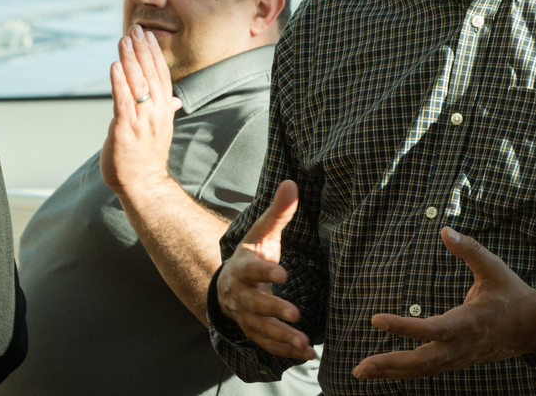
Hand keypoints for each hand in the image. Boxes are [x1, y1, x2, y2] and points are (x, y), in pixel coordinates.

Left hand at [100, 25, 181, 197]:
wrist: (143, 184)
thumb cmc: (147, 159)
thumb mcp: (160, 130)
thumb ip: (166, 110)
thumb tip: (174, 99)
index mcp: (165, 111)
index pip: (161, 76)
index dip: (154, 55)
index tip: (147, 37)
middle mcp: (157, 112)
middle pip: (151, 75)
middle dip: (142, 50)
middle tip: (135, 30)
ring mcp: (142, 120)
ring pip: (138, 83)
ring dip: (130, 59)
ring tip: (124, 40)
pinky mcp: (126, 129)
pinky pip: (123, 101)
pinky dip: (119, 82)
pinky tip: (115, 66)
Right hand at [217, 180, 316, 360]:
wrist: (229, 283)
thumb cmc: (252, 255)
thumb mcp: (262, 232)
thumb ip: (278, 212)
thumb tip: (291, 182)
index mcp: (242, 268)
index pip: (252, 270)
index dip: (265, 272)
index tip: (283, 273)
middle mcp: (240, 295)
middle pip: (254, 305)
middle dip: (274, 310)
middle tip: (295, 313)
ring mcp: (245, 316)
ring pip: (261, 329)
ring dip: (282, 336)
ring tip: (304, 341)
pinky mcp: (253, 330)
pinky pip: (267, 343)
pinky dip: (284, 350)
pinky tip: (306, 353)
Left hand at [352, 226, 535, 380]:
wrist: (533, 327)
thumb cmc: (511, 293)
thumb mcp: (494, 267)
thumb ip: (470, 248)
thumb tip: (445, 229)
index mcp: (469, 322)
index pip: (432, 329)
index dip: (403, 327)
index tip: (375, 320)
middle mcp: (461, 346)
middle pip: (422, 362)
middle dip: (390, 365)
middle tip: (359, 367)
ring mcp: (459, 358)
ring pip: (422, 370)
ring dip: (392, 372)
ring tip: (361, 372)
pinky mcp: (457, 361)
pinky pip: (428, 370)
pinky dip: (405, 372)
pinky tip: (384, 370)